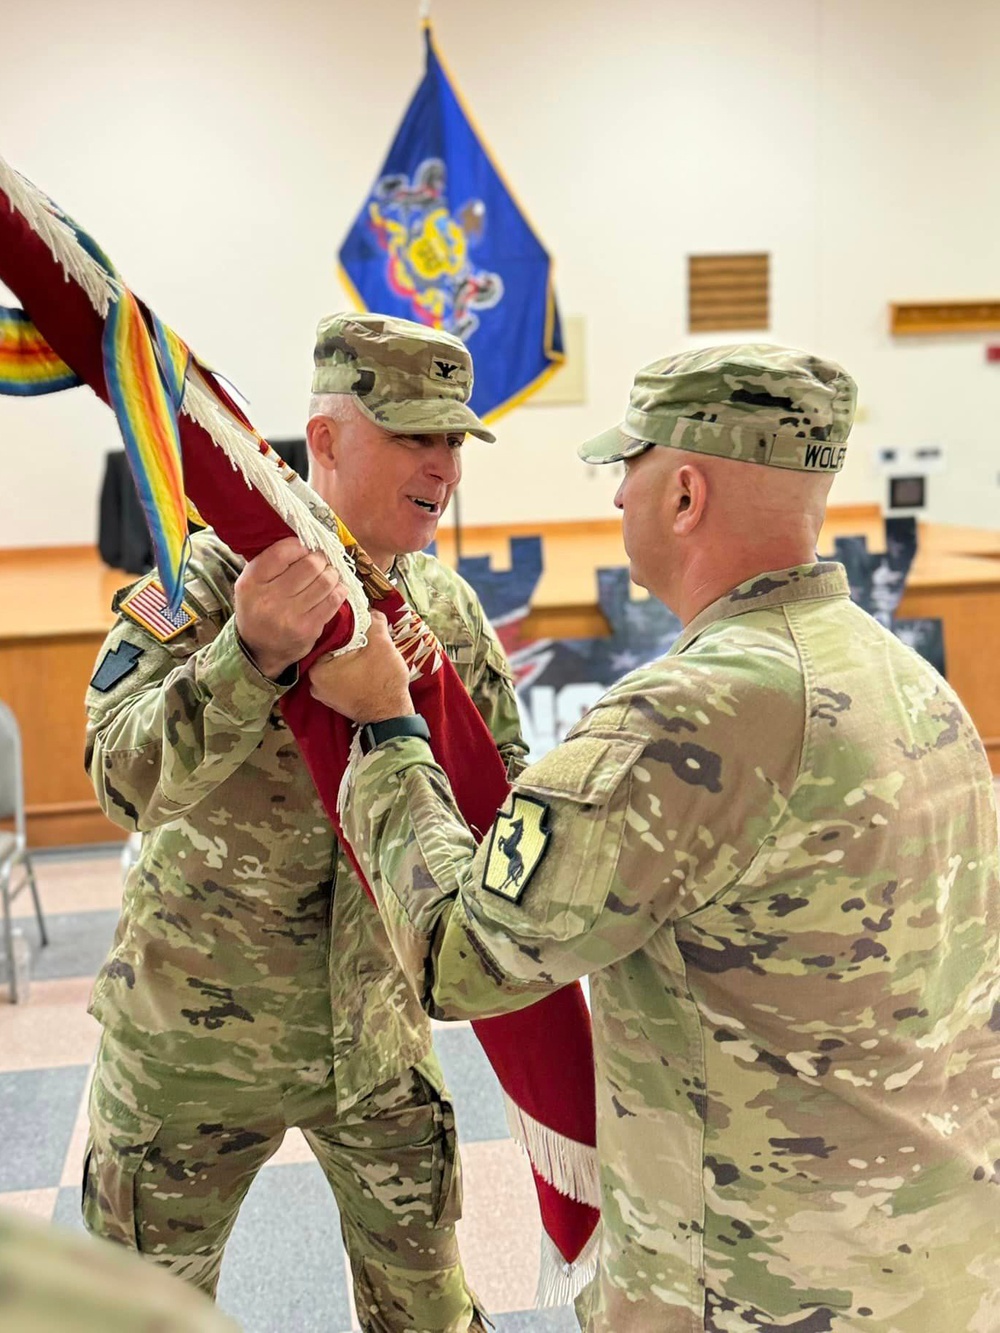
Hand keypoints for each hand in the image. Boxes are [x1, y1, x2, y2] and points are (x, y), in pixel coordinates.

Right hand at [234, 537, 346, 679]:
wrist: (259, 651)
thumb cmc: (258, 609)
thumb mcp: (251, 583)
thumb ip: (270, 562)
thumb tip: (305, 540)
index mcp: (251, 583)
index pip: (283, 552)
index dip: (300, 546)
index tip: (304, 549)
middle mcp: (269, 599)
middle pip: (310, 565)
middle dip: (320, 559)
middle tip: (320, 561)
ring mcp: (290, 616)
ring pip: (325, 581)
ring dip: (332, 573)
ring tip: (328, 574)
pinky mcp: (309, 629)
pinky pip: (334, 600)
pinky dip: (339, 589)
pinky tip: (335, 588)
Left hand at [308, 611, 412, 721]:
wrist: (392, 716)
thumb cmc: (384, 682)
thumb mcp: (382, 644)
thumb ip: (373, 621)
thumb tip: (369, 610)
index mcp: (318, 668)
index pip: (325, 635)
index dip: (342, 624)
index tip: (355, 619)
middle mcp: (314, 682)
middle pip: (329, 649)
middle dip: (345, 639)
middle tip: (361, 631)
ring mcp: (323, 693)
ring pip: (334, 662)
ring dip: (346, 653)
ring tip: (363, 646)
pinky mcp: (334, 699)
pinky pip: (338, 675)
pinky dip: (347, 667)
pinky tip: (361, 662)